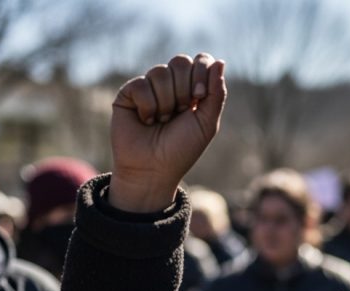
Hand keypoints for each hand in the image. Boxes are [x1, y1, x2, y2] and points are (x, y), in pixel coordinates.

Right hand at [109, 53, 225, 212]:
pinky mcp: (128, 93)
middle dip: (183, 90)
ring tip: (161, 121)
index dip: (201, 72)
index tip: (198, 97)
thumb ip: (216, 93)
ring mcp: (149, 87)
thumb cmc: (181, 150)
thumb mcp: (206, 123)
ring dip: (165, 102)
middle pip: (180, 61)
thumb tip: (220, 62)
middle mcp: (171, 84)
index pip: (200, 60)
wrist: (153, 170)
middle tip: (179, 113)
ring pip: (160, 72)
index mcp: (192, 88)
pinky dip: (147, 106)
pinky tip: (145, 121)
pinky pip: (141, 84)